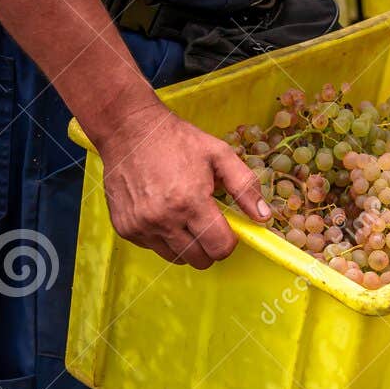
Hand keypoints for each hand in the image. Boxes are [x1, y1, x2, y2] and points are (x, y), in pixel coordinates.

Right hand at [95, 101, 269, 269]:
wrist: (127, 129)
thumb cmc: (176, 139)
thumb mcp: (219, 154)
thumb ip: (245, 187)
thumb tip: (264, 218)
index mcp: (190, 201)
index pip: (220, 248)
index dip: (229, 241)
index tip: (226, 228)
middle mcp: (163, 219)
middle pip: (200, 260)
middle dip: (210, 246)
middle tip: (206, 222)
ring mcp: (141, 226)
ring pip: (177, 259)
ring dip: (187, 245)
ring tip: (183, 216)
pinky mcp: (125, 228)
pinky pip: (155, 249)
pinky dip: (163, 238)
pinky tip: (162, 213)